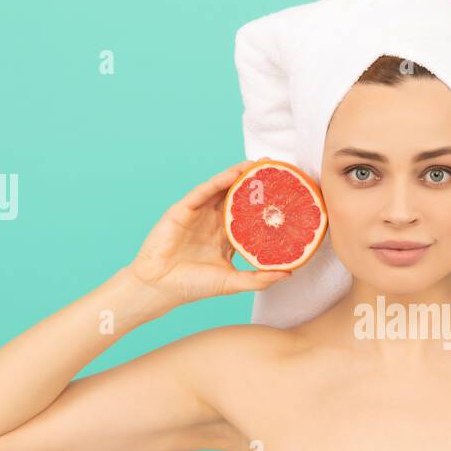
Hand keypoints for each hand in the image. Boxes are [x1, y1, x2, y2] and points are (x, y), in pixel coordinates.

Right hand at [127, 159, 292, 306]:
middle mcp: (214, 222)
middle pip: (239, 197)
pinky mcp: (183, 209)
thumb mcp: (232, 282)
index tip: (288, 195)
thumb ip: (259, 279)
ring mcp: (199, 214)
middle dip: (256, 183)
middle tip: (278, 169)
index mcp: (227, 237)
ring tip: (260, 164)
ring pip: (222, 189)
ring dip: (240, 175)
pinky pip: (203, 191)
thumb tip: (289, 273)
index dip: (267, 205)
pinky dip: (219, 181)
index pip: (250, 216)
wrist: (160, 287)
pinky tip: (234, 173)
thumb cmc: (193, 286)